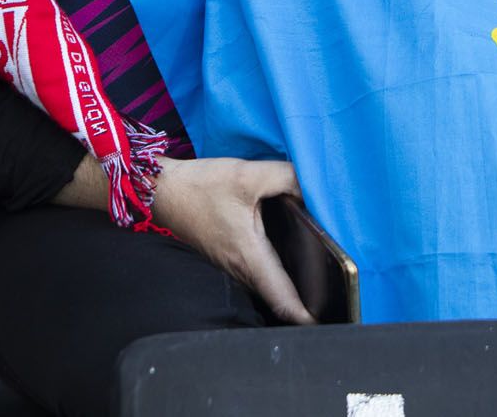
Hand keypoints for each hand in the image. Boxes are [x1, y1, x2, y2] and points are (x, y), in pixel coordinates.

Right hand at [154, 156, 315, 324]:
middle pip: (278, 297)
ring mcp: (231, 266)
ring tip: (321, 281)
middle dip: (305, 303)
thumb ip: (285, 178)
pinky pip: (256, 273)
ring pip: (266, 286)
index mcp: (248, 256)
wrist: (162, 190)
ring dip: (290, 289)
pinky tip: (292, 256)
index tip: (325, 322)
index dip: (305, 315)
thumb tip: (312, 190)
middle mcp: (239, 269)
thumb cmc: (200, 186)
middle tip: (334, 298)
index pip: (281, 298)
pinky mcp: (226, 256)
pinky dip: (275, 273)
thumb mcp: (247, 175)